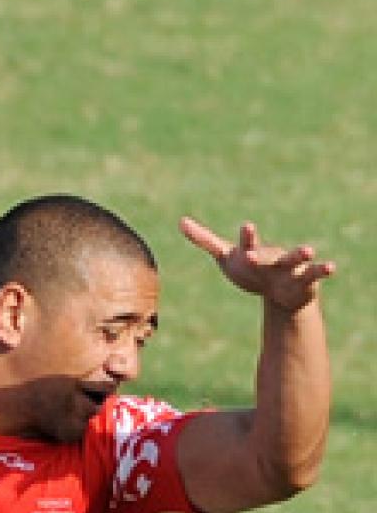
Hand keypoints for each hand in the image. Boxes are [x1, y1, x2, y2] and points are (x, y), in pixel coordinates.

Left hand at [179, 217, 335, 312]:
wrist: (277, 291)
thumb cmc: (249, 269)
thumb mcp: (225, 256)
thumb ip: (205, 240)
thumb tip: (180, 221)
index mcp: (252, 252)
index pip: (247, 244)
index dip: (247, 237)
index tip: (247, 226)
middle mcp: (271, 257)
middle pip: (267, 254)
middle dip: (262, 251)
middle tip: (258, 247)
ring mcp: (289, 267)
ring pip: (295, 259)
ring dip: (300, 254)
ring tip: (308, 250)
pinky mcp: (304, 279)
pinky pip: (315, 274)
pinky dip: (322, 269)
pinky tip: (332, 267)